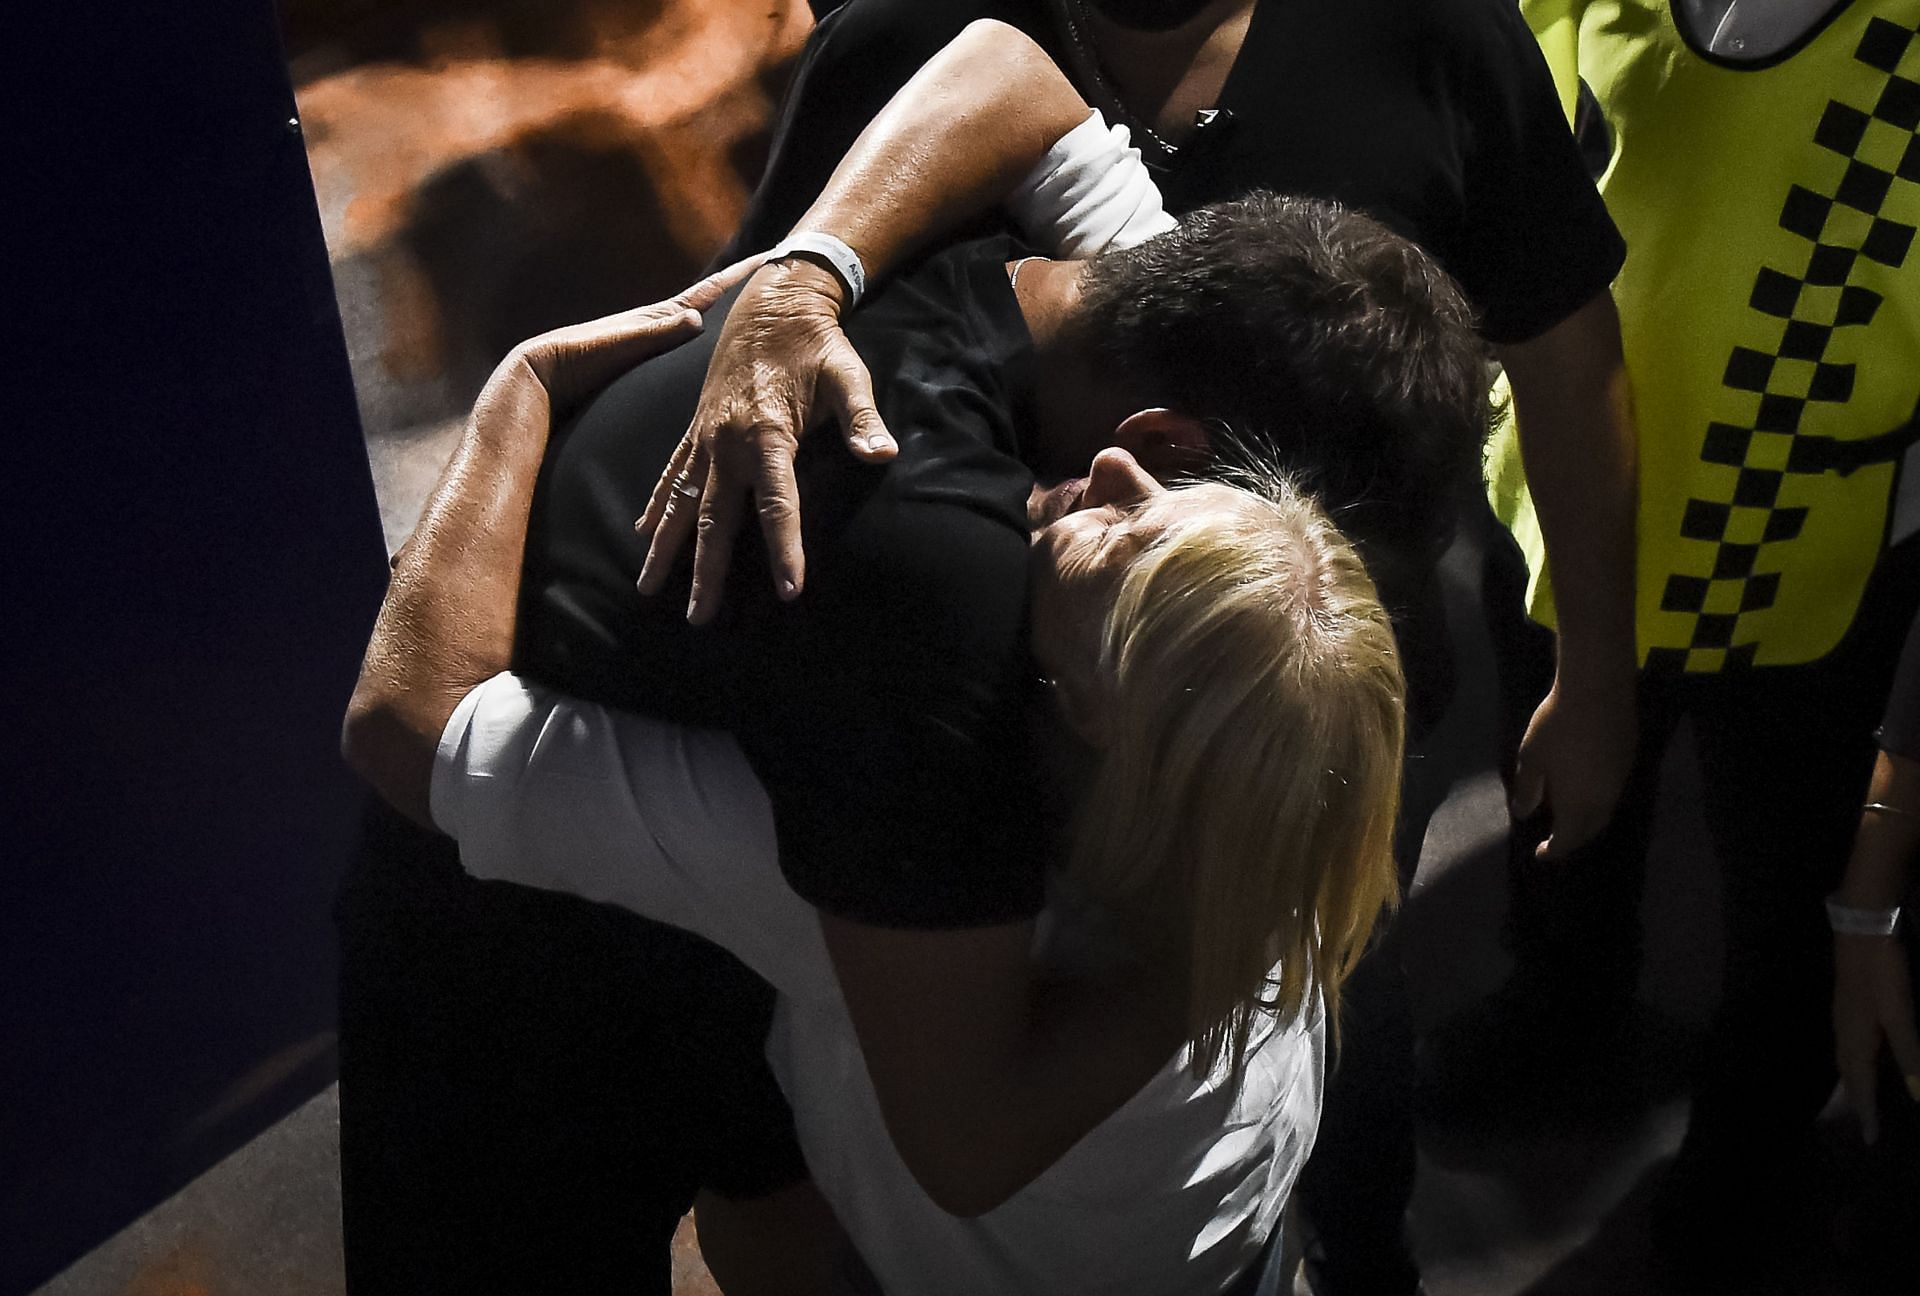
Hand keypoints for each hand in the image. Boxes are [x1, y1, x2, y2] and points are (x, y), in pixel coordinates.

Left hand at [493, 256, 762, 422]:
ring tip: (763, 316)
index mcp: (661, 317)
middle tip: (780, 281)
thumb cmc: (579, 356)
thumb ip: (657, 331)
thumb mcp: (621, 341)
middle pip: (715, 306)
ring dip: (732, 322)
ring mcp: (657, 345)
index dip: (740, 275)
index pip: (711, 292)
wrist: (545, 374)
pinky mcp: (649, 366)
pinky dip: (712, 347)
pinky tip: (722, 358)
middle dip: (746, 294)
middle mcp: (662, 327)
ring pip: (705, 329)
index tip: (771, 258)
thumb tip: (697, 318)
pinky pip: (691, 352)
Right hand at [636, 257, 895, 624]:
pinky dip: (656, 505)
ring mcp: (706, 436)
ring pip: (682, 503)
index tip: (787, 591)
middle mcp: (728, 441)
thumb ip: (863, 420)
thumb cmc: (817, 342)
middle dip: (706, 571)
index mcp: (769, 433)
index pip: (778, 503)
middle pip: (716, 518)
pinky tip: (641, 532)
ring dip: (664, 547)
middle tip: (700, 618)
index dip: (785, 548)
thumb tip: (884, 456)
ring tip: (646, 588)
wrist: (775, 300)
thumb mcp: (848, 375)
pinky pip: (670, 473)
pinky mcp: (695, 428)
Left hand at [1509, 676, 1636, 859]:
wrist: (1597, 691)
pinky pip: (1613, 792)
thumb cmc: (1556, 726)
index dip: (1554, 850)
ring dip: (1587, 820)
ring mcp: (1620, 780)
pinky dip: (1598, 800)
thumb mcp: (1532, 758)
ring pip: (1605, 812)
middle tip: (1557, 839)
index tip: (1541, 854)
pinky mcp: (1628, 761)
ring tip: (1569, 816)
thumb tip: (1524, 812)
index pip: (1567, 839)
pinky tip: (1585, 789)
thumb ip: (1529, 789)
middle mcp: (1603, 799)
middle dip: (1573, 839)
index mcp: (1577, 804)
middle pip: (1590, 830)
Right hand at [1834, 932, 1919, 1144]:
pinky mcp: (1847, 1003)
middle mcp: (1844, 1032)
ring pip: (1845, 1058)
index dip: (1867, 1112)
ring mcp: (1843, 1015)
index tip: (1870, 1139)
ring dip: (1853, 1081)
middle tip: (1864, 1123)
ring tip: (1861, 1097)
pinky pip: (1848, 1044)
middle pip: (1848, 1074)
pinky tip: (1862, 1056)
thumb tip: (1918, 1095)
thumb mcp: (1901, 1015)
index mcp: (1856, 1040)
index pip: (1861, 1085)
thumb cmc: (1882, 975)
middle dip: (1856, 1100)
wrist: (1862, 930)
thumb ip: (1910, 1054)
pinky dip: (1853, 1061)